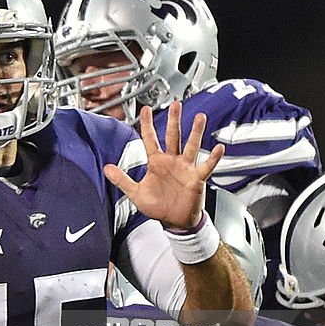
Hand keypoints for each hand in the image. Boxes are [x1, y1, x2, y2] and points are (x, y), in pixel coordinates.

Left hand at [104, 100, 223, 229]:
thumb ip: (122, 179)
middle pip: (172, 136)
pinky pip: (206, 166)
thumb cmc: (158, 206)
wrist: (174, 221)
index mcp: (156, 162)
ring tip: (199, 117)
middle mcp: (172, 161)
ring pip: (191, 146)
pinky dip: (213, 158)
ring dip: (195, 132)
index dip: (147, 124)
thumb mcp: (135, 193)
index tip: (145, 110)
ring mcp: (185, 168)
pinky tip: (218, 148)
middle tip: (176, 104)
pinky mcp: (197, 178)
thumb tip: (106, 168)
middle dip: (173, 120)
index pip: (150, 139)